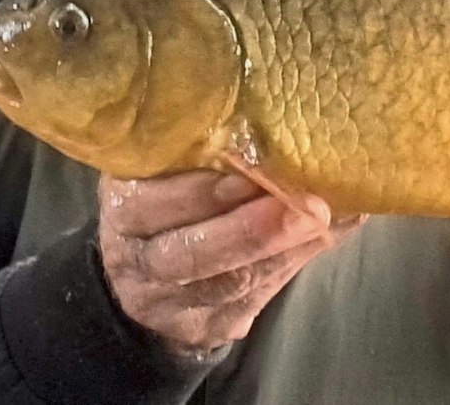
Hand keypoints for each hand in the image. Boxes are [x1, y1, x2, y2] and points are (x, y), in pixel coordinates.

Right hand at [97, 170, 350, 355]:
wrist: (148, 276)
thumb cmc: (170, 195)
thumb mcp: (168, 166)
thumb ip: (204, 150)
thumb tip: (279, 120)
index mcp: (124, 206)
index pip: (150, 203)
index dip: (200, 192)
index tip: (250, 173)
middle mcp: (136, 259)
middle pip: (192, 253)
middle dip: (254, 230)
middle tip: (309, 205)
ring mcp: (167, 302)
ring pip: (228, 283)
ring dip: (284, 251)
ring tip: (325, 220)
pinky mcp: (202, 327)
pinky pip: (250, 302)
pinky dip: (292, 266)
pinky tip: (325, 238)